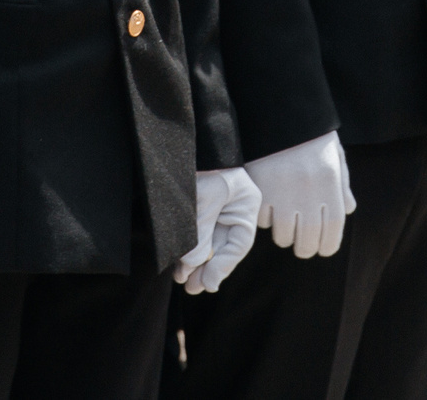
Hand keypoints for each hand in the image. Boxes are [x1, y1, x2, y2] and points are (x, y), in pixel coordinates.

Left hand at [173, 166, 260, 293]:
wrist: (185, 139)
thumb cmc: (203, 162)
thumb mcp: (206, 195)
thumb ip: (201, 229)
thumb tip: (192, 262)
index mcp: (246, 204)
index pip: (239, 243)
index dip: (223, 265)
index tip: (209, 283)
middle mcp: (234, 209)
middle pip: (223, 248)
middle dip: (208, 269)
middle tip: (193, 287)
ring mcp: (217, 210)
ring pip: (209, 245)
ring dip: (196, 264)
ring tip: (183, 280)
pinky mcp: (200, 209)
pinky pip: (197, 236)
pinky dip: (189, 251)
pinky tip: (180, 265)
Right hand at [243, 132, 355, 258]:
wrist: (279, 109)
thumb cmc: (310, 134)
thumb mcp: (334, 155)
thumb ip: (341, 185)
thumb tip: (347, 211)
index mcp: (329, 182)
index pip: (333, 229)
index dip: (328, 245)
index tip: (323, 249)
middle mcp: (308, 191)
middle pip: (308, 240)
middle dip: (306, 249)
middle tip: (302, 246)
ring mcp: (282, 191)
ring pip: (283, 235)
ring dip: (284, 237)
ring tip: (284, 228)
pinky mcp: (259, 189)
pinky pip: (262, 220)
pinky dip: (265, 220)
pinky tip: (269, 210)